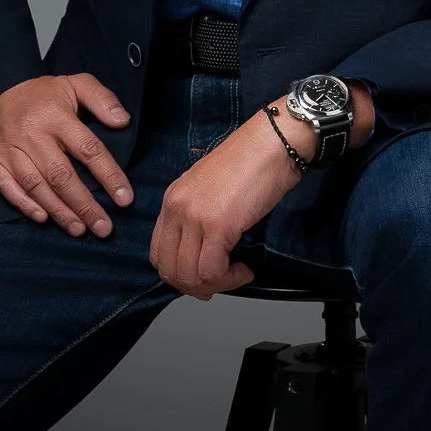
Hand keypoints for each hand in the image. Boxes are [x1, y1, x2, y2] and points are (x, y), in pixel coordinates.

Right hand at [0, 73, 134, 236]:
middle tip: (104, 228)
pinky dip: (25, 206)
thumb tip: (123, 121)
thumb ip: (102, 99)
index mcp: (56, 115)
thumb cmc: (45, 94)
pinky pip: (8, 188)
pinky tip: (44, 219)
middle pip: (62, 176)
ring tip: (80, 230)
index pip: (88, 149)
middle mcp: (32, 133)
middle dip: (85, 205)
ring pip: (36, 186)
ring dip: (59, 211)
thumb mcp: (76, 84)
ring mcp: (9, 148)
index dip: (108, 175)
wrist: (0, 88)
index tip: (124, 199)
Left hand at [149, 95, 316, 300]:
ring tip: (236, 274)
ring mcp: (194, 216)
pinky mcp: (217, 225)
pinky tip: (244, 269)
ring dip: (215, 285)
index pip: (158, 253)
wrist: (272, 143)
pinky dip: (229, 279)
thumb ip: (198, 216)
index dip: (179, 274)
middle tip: (220, 282)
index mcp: (172, 198)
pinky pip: (212, 271)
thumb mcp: (210, 189)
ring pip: (189, 276)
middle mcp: (177, 208)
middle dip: (195, 287)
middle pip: (170, 270)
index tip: (202, 276)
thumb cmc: (250, 162)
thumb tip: (203, 251)